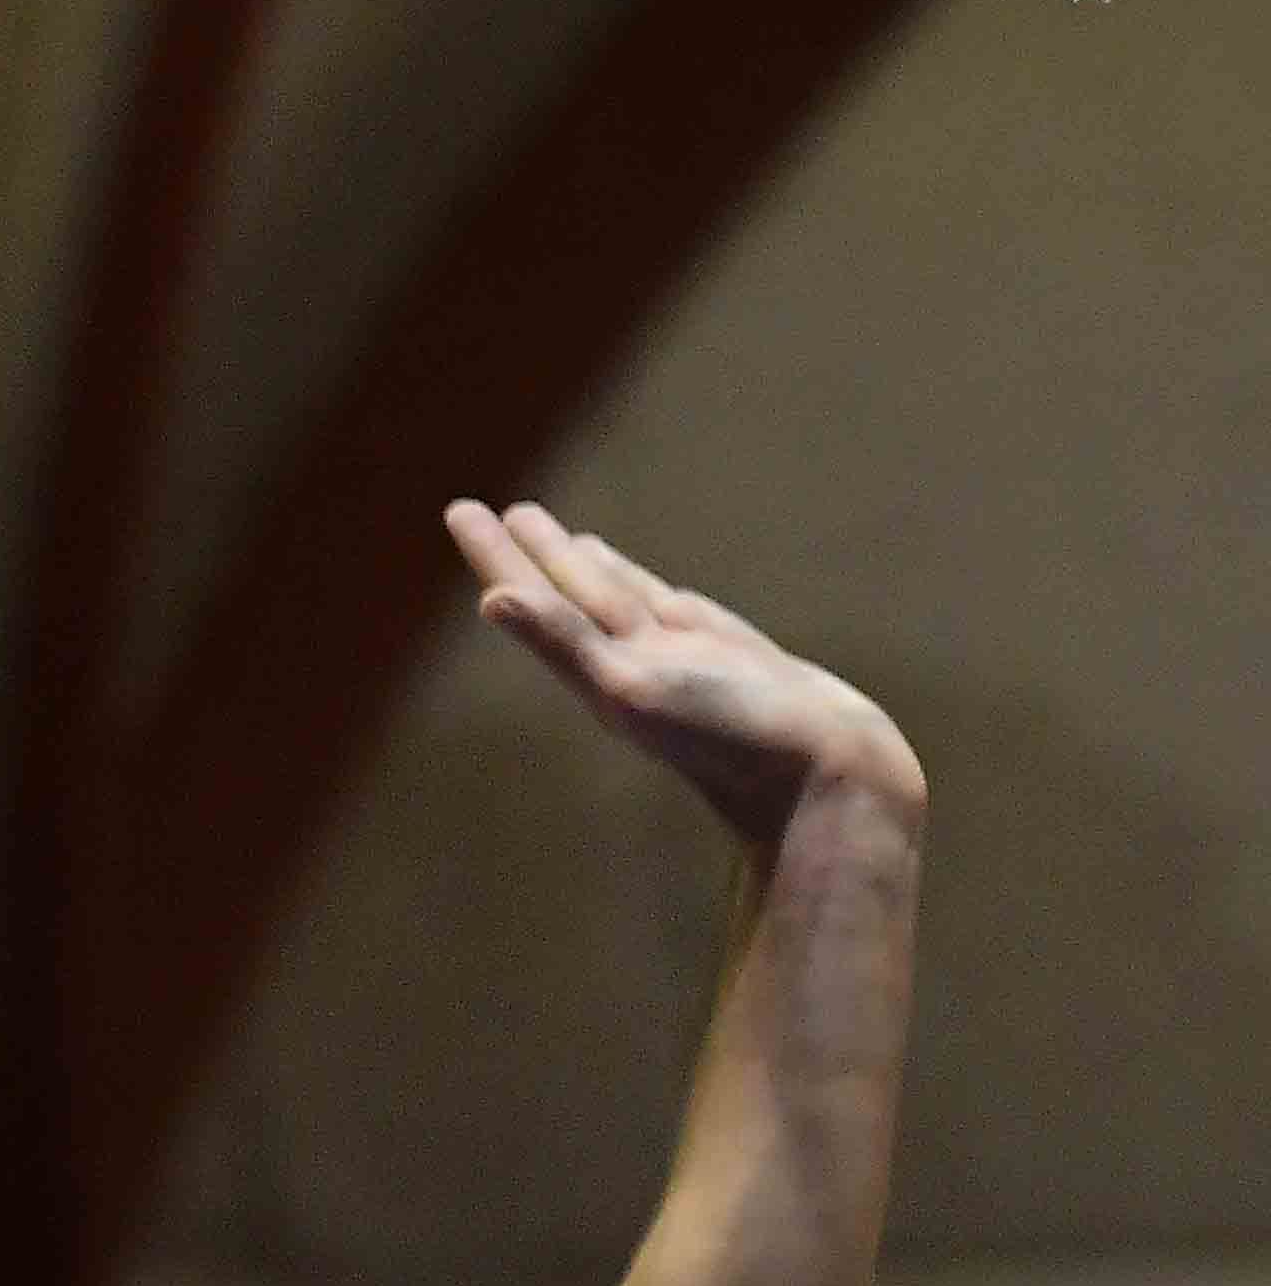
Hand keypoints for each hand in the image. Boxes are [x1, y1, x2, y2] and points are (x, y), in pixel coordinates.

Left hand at [451, 502, 923, 844]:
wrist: (825, 777)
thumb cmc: (728, 739)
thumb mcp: (634, 687)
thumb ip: (565, 642)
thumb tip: (492, 599)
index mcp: (597, 670)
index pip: (536, 596)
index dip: (497, 555)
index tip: (461, 509)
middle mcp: (630, 660)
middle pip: (568, 589)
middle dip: (531, 551)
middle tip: (495, 509)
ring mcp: (681, 656)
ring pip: (619, 596)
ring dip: (583, 566)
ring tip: (555, 536)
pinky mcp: (729, 655)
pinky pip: (673, 610)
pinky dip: (645, 589)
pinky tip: (637, 582)